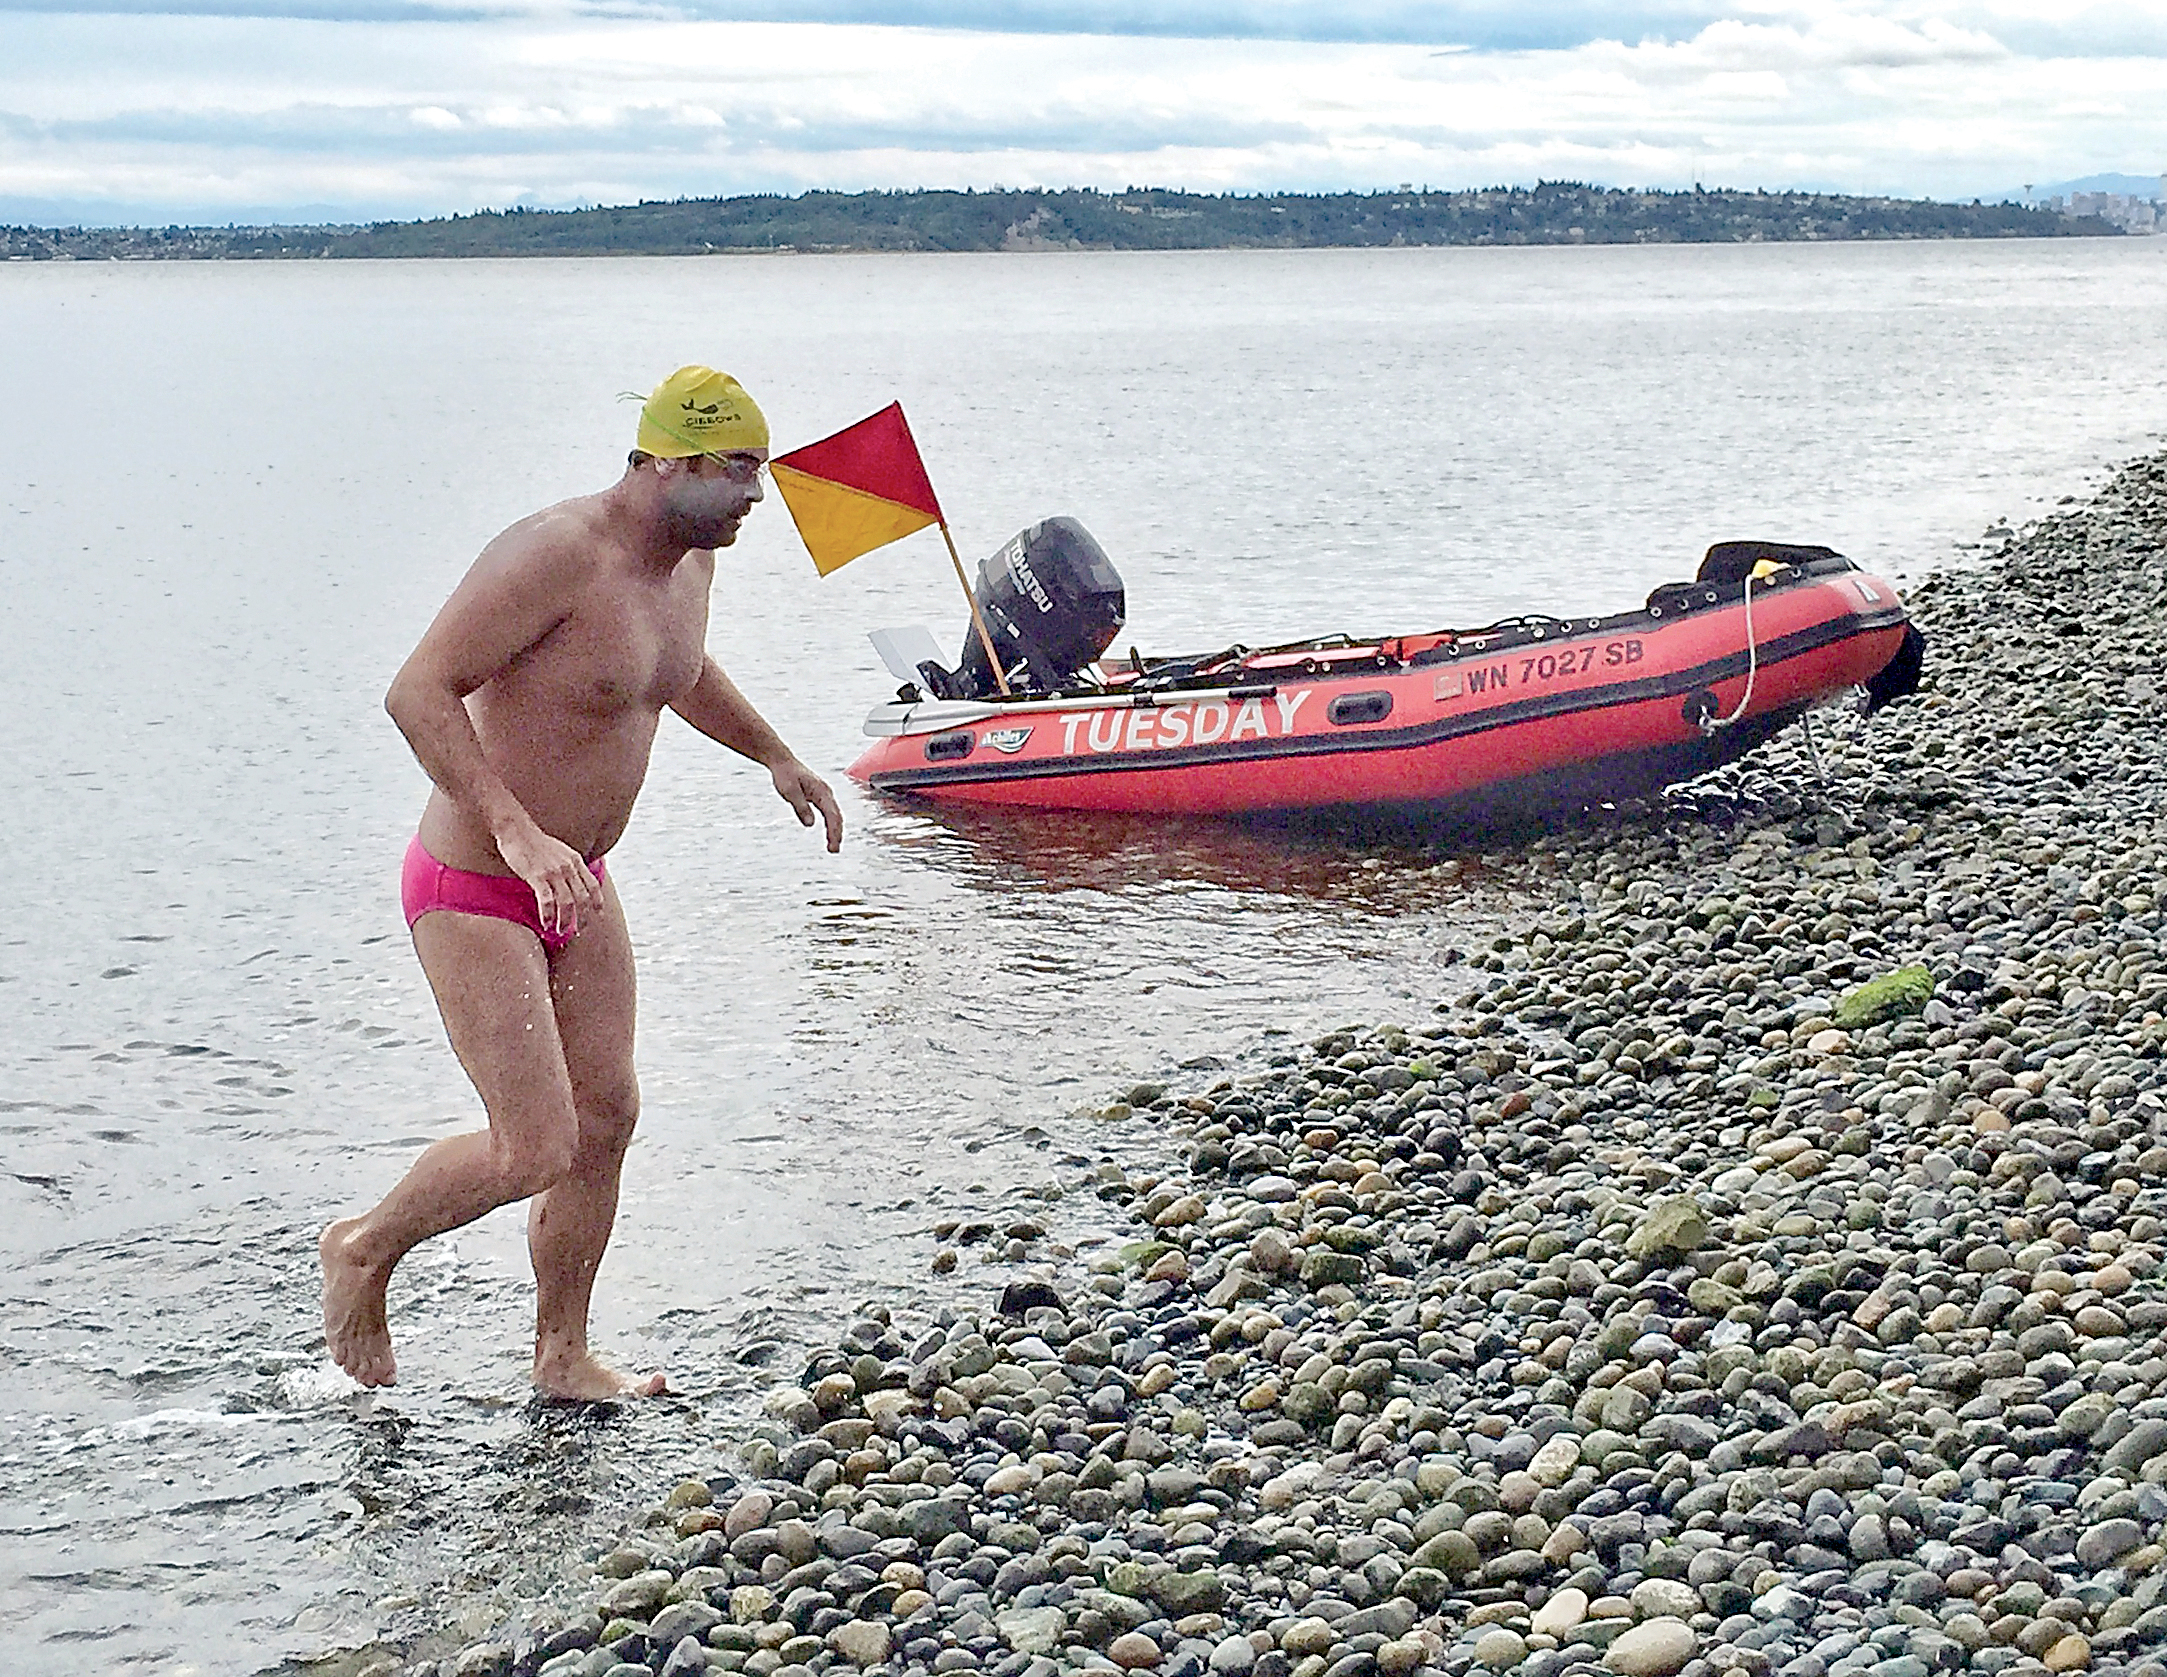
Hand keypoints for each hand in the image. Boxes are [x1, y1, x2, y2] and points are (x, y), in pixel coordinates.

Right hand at [495, 821, 603, 938]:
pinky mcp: (537, 876)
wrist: (517, 830)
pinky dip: (548, 915)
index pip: (593, 885)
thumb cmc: (535, 842)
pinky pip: (547, 901)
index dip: (597, 901)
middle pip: (582, 898)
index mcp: (575, 861)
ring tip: (561, 931)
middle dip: (582, 917)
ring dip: (565, 921)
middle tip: (579, 930)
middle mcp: (568, 867)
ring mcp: (553, 872)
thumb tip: (575, 880)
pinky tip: (546, 924)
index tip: (598, 914)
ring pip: (567, 903)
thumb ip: (570, 865)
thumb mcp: (561, 850)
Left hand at [771, 757, 843, 852]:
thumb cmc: (785, 774)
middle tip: (834, 851)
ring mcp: (824, 795)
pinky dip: (830, 825)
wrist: (782, 762)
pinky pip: (828, 814)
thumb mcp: (790, 792)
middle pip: (837, 817)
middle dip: (837, 835)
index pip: (832, 815)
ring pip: (834, 816)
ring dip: (835, 831)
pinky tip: (828, 835)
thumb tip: (810, 824)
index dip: (834, 832)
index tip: (833, 846)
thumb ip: (801, 807)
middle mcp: (826, 793)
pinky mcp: (818, 797)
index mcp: (822, 791)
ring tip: (832, 847)